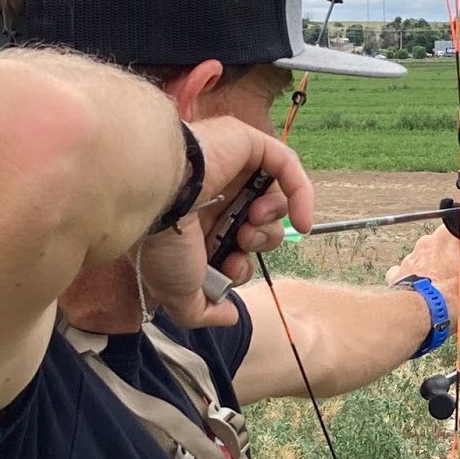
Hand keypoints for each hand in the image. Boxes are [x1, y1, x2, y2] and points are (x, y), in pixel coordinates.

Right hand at [138, 117, 314, 328]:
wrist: (156, 200)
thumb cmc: (161, 243)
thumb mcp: (179, 292)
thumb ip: (202, 310)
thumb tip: (227, 316)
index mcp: (195, 222)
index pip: (235, 243)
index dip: (243, 263)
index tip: (231, 267)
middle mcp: (214, 193)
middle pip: (259, 222)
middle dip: (258, 242)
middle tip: (241, 243)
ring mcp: (230, 165)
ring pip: (274, 196)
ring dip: (271, 221)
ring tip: (250, 223)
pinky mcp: (245, 142)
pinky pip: (288, 165)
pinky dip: (302, 195)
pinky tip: (302, 222)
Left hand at [384, 227, 459, 325]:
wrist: (424, 315)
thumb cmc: (459, 293)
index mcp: (452, 233)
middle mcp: (428, 242)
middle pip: (450, 252)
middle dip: (458, 266)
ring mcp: (411, 260)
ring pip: (432, 266)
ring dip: (440, 278)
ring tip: (450, 299)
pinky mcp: (399, 279)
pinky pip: (414, 281)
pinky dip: (422, 290)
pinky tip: (430, 301)